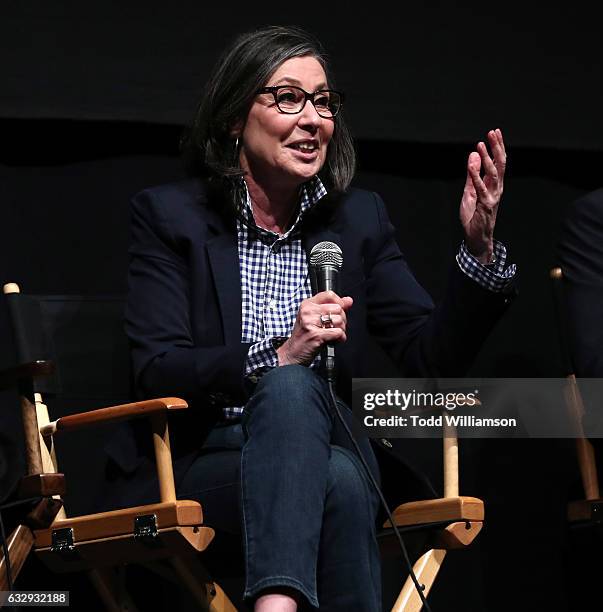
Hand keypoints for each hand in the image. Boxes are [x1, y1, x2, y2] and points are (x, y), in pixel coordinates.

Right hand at [277, 291, 352, 365]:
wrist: (293, 353)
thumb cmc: (304, 336)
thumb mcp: (315, 318)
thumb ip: (332, 307)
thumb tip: (349, 300)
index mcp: (307, 305)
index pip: (329, 295)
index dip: (339, 302)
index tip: (339, 312)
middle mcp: (307, 312)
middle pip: (338, 308)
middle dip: (342, 320)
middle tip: (334, 328)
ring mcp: (311, 323)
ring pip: (339, 320)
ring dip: (341, 330)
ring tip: (333, 335)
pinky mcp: (316, 335)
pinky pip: (338, 332)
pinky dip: (340, 338)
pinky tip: (334, 341)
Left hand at [459, 128, 506, 263]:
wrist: (476, 237)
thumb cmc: (474, 216)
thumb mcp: (469, 191)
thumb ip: (472, 174)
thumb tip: (473, 155)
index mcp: (493, 184)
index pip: (498, 162)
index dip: (497, 147)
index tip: (494, 132)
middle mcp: (496, 188)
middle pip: (499, 164)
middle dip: (496, 147)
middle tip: (493, 132)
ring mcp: (493, 196)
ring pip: (493, 173)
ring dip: (487, 158)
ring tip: (481, 145)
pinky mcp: (486, 204)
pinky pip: (481, 188)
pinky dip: (476, 176)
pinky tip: (472, 165)